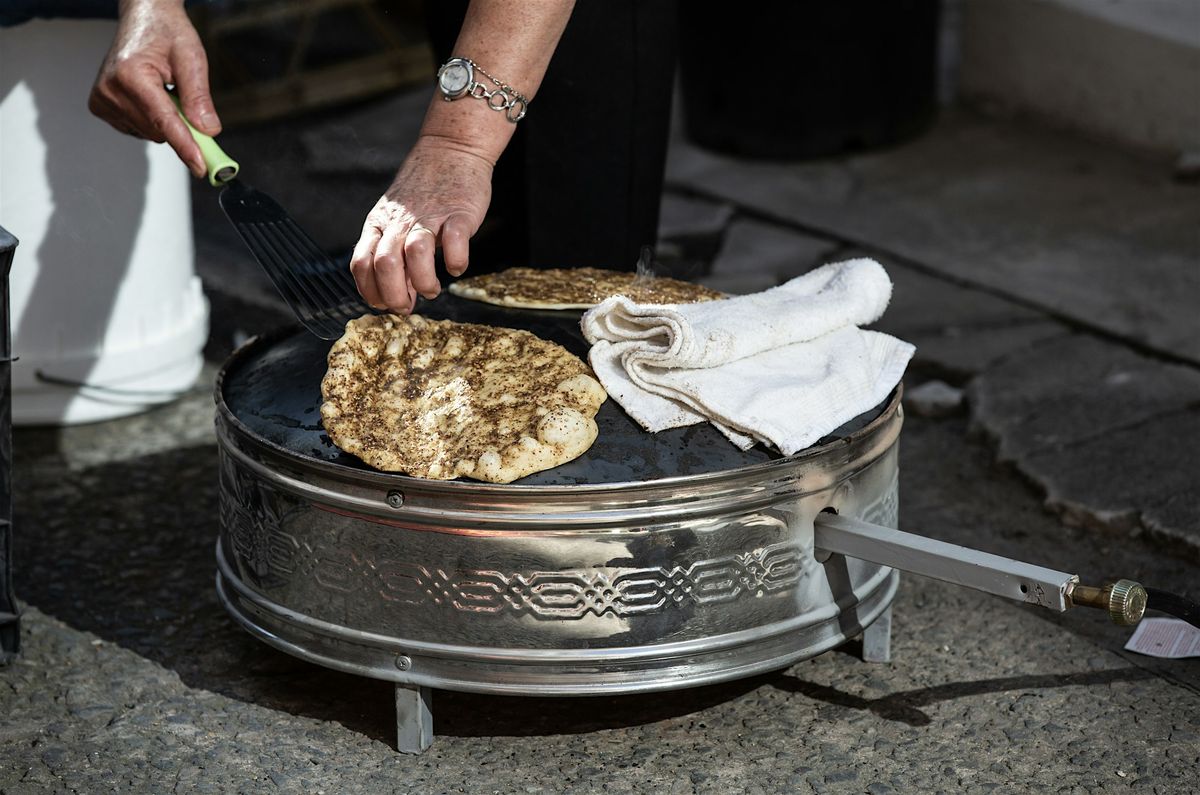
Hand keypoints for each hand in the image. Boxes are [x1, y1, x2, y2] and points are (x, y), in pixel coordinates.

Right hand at [88, 0, 217, 177]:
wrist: (144, 19)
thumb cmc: (166, 32)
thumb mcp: (192, 57)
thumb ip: (199, 96)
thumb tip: (208, 130)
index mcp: (130, 75)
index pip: (164, 121)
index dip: (185, 146)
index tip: (200, 167)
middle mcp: (110, 89)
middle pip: (159, 131)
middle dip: (182, 127)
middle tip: (189, 104)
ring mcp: (103, 100)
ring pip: (150, 134)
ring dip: (166, 121)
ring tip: (164, 89)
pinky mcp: (101, 107)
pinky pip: (138, 130)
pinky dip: (152, 120)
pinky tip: (150, 96)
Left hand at [350, 137, 492, 313]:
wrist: (451, 150)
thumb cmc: (424, 192)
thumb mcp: (397, 219)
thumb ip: (394, 254)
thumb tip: (401, 297)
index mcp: (380, 224)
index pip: (361, 264)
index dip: (370, 292)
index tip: (385, 304)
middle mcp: (400, 221)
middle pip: (385, 264)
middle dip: (395, 295)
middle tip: (408, 305)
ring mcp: (430, 216)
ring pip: (415, 253)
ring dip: (423, 281)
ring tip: (431, 289)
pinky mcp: (459, 213)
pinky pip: (455, 242)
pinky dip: (456, 262)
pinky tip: (455, 267)